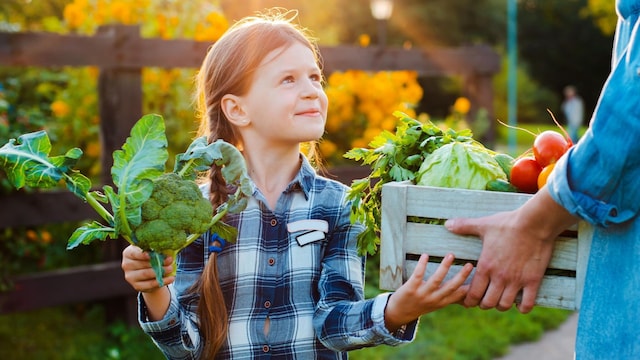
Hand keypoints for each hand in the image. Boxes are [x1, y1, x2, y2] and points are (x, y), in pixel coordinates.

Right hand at [121, 245, 174, 292]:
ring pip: (146, 274)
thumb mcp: (150, 250)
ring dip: (160, 271)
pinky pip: (151, 284)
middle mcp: (126, 265)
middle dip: (157, 262)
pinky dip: (162, 281)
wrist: (148, 272)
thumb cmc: (150, 257)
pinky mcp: (137, 286)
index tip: (151, 254)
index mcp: (128, 253)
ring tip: (170, 268)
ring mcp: (130, 277)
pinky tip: (171, 278)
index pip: (134, 253)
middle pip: (142, 264)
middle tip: (170, 260)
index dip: (142, 254)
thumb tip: (166, 247)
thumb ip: (155, 248)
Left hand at [384, 253, 472, 330]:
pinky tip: (426, 255)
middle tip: (470, 264)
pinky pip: (418, 275)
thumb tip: (466, 291)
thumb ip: (449, 296)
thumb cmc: (419, 305)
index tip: (481, 278)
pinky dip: (422, 265)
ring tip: (451, 255)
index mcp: (442, 302)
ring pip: (436, 280)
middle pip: (451, 287)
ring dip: (444, 267)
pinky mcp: (410, 289)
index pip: (459, 295)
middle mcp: (434, 299)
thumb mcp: (436, 304)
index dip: (470, 288)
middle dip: (462, 276)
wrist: (398, 313)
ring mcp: (422, 294)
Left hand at [444, 188, 576, 312]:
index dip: (469, 300)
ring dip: (501, 305)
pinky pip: (527, 303)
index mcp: (485, 266)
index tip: (471, 298)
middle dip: (484, 304)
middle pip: (487, 303)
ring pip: (504, 305)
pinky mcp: (533, 280)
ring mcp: (516, 280)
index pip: (472, 293)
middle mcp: (499, 277)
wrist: (534, 223)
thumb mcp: (483, 225)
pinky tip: (520, 302)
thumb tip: (447, 224)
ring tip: (501, 300)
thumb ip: (464, 226)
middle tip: (486, 299)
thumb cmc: (507, 223)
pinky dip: (523, 307)